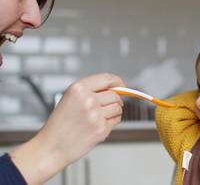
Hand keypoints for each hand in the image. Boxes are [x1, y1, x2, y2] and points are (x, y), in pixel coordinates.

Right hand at [10, 73, 125, 184]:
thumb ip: (90, 91)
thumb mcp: (70, 99)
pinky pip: (116, 120)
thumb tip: (111, 88)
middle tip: (112, 103)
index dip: (117, 81)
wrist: (51, 147)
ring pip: (117, 107)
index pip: (106, 78)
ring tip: (104, 115)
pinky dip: (113, 120)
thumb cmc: (59, 125)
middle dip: (116, 99)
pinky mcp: (101, 128)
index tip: (121, 84)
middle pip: (114, 94)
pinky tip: (103, 123)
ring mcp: (96, 114)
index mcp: (79, 89)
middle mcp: (88, 100)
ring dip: (115, 110)